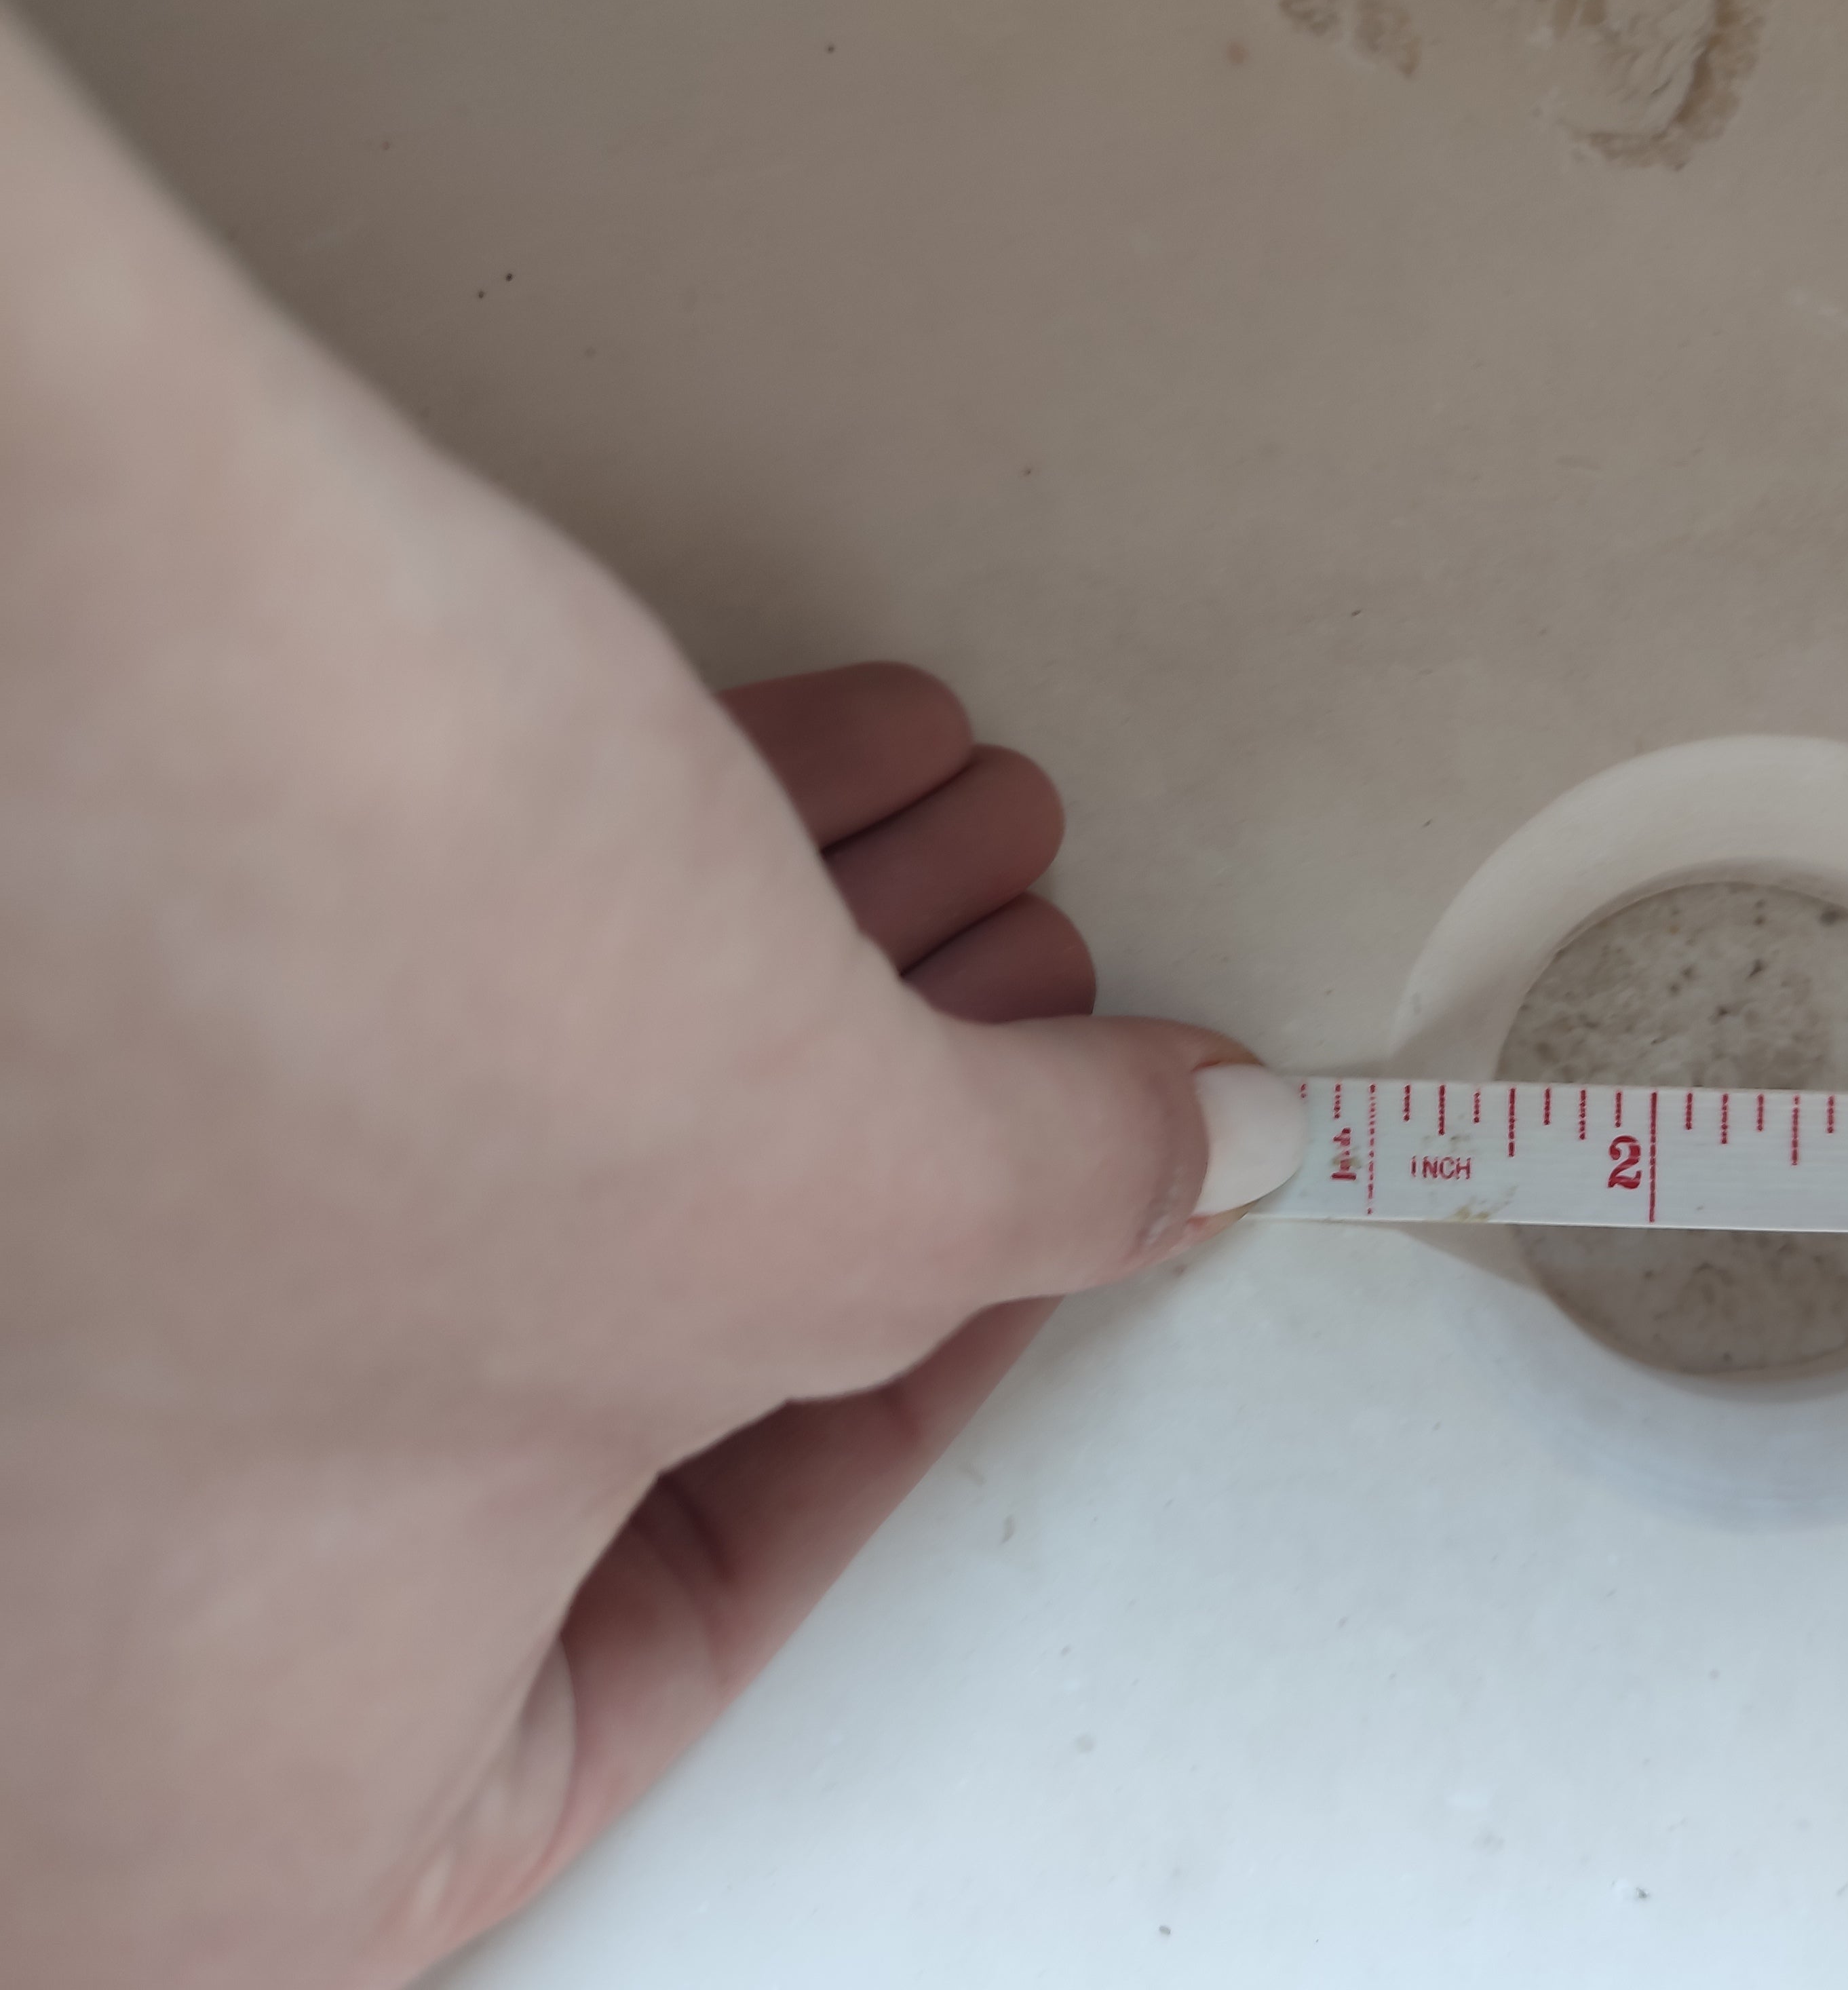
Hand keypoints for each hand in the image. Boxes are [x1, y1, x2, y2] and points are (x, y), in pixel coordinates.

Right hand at [0, 11, 1302, 1989]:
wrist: (69, 595)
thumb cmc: (379, 1001)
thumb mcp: (831, 1177)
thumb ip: (1050, 1204)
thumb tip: (1204, 1155)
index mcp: (254, 1783)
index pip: (664, 1646)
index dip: (901, 1411)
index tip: (1027, 1259)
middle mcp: (109, 1595)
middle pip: (606, 1373)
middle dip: (870, 1146)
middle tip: (1031, 1022)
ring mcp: (79, 1318)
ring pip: (524, 1169)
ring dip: (791, 986)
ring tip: (978, 852)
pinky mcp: (83, 1059)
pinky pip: (413, 1025)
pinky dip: (636, 891)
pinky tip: (834, 759)